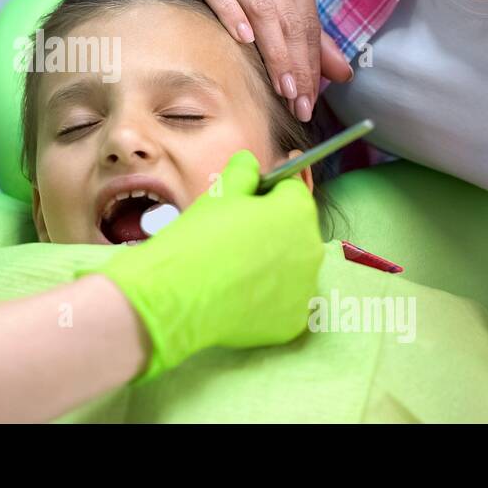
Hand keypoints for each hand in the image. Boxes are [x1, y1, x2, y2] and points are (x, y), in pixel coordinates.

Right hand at [81, 150, 323, 380]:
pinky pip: (283, 304)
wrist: (176, 295)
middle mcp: (312, 250)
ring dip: (273, 265)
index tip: (253, 199)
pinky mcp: (291, 323)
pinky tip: (238, 295)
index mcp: (297, 212)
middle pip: (296, 232)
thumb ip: (243, 172)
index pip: (293, 192)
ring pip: (291, 269)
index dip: (271, 193)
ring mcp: (304, 290)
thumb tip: (250, 164)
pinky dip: (267, 300)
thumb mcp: (219, 193)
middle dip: (274, 230)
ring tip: (235, 268)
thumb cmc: (198, 238)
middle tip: (237, 236)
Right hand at [164, 0, 352, 120]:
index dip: (311, 62)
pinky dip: (234, 17)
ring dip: (273, 53)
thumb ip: (310, 40)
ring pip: (262, 9)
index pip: (307, 19)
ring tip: (280, 87)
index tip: (309, 100)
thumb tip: (344, 74)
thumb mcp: (277, 8)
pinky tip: (243, 40)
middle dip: (295, 64)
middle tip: (296, 101)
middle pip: (288, 17)